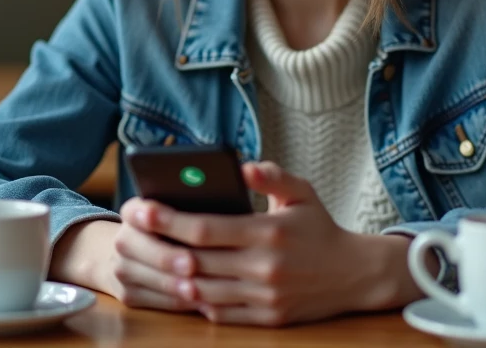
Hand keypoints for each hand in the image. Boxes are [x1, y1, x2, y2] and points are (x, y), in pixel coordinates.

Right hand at [49, 217, 197, 312]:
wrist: (131, 253)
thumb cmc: (168, 227)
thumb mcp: (173, 210)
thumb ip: (188, 207)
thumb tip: (221, 196)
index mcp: (133, 212)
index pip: (138, 211)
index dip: (151, 215)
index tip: (163, 216)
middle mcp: (123, 241)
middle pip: (146, 250)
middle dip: (169, 258)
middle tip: (191, 263)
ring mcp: (122, 270)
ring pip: (152, 279)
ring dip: (176, 286)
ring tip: (200, 288)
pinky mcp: (128, 296)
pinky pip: (157, 301)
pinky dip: (180, 302)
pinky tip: (201, 301)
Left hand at [134, 162, 418, 325]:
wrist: (355, 274)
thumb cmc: (320, 228)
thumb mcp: (302, 192)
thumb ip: (272, 175)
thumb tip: (242, 165)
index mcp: (268, 232)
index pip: (206, 228)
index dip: (168, 220)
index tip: (141, 209)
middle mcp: (264, 267)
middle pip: (196, 261)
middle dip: (158, 248)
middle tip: (130, 235)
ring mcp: (264, 297)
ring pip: (202, 292)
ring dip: (172, 279)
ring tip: (148, 262)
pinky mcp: (268, 319)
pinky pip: (220, 314)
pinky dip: (198, 301)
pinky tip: (183, 286)